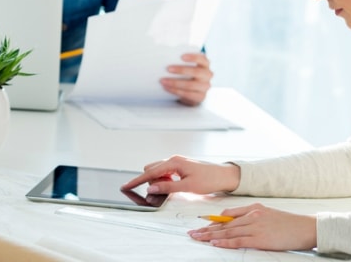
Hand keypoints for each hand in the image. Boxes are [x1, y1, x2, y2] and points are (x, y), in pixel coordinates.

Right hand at [121, 155, 238, 194]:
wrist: (225, 175)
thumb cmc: (209, 179)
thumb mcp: (187, 187)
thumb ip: (167, 188)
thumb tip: (150, 189)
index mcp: (174, 162)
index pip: (150, 172)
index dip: (137, 181)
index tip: (126, 186)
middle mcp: (174, 159)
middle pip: (152, 170)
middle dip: (150, 181)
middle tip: (156, 191)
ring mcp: (177, 162)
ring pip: (158, 171)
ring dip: (158, 181)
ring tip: (169, 189)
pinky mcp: (181, 166)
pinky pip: (166, 172)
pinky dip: (165, 180)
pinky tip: (173, 185)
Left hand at [160, 52, 211, 105]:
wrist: (192, 92)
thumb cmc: (188, 75)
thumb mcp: (188, 67)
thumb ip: (182, 63)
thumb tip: (166, 59)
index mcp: (205, 64)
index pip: (202, 58)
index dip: (193, 57)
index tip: (182, 57)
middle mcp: (207, 75)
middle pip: (196, 72)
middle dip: (181, 70)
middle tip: (168, 69)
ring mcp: (205, 86)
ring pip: (190, 85)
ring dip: (175, 83)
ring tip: (164, 81)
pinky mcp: (200, 97)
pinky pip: (187, 94)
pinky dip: (175, 91)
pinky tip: (167, 88)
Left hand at [188, 203, 316, 251]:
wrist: (304, 228)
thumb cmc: (287, 223)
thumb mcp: (267, 212)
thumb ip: (248, 214)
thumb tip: (229, 219)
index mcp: (253, 209)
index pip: (227, 215)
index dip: (212, 221)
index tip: (200, 225)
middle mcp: (252, 216)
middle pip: (223, 224)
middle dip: (205, 229)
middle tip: (191, 233)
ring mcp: (255, 227)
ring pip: (227, 232)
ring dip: (210, 236)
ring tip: (197, 238)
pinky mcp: (260, 238)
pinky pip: (238, 241)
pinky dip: (225, 242)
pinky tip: (214, 243)